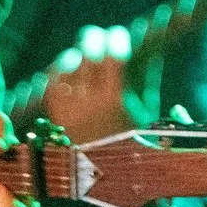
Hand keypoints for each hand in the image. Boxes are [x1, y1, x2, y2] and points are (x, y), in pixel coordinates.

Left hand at [40, 24, 147, 145]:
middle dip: (96, 39)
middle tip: (102, 40)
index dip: (116, 38)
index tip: (121, 35)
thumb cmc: (130, 138)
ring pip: (67, 60)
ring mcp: (66, 103)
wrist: (100, 171)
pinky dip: (63, 68)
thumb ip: (148, 78)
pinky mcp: (52, 108)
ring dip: (79, 54)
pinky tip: (73, 71)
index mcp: (113, 98)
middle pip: (86, 51)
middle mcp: (87, 100)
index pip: (111, 54)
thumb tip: (154, 50)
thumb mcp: (146, 110)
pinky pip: (53, 75)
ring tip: (89, 59)